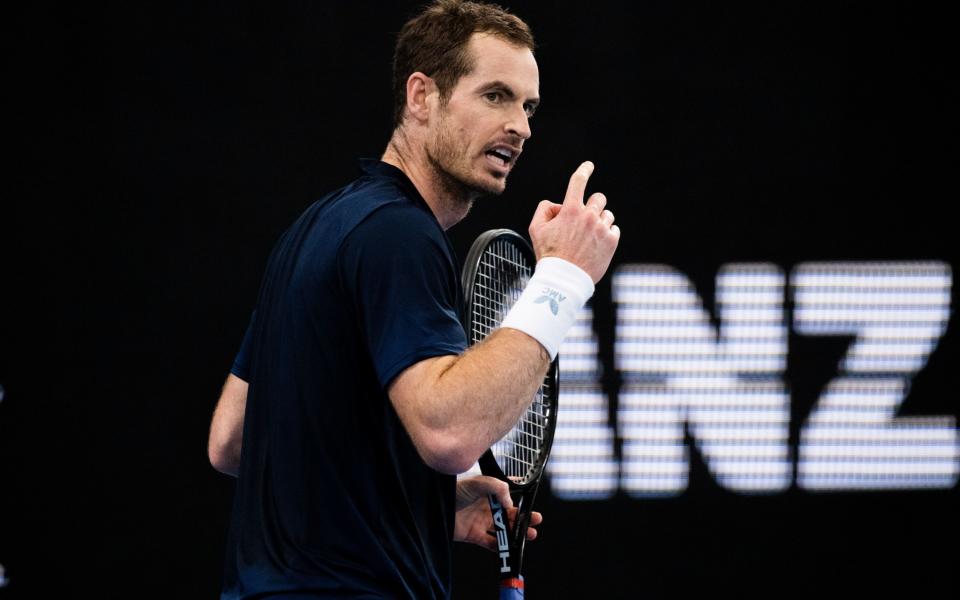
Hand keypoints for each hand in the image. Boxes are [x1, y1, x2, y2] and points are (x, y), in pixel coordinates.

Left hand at [453, 476, 542, 550]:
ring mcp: (480, 520)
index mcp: (488, 492)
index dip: (519, 494)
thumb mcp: (478, 482)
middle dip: (524, 516)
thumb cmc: (453, 490)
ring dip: (517, 532)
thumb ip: (498, 488)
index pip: (507, 491)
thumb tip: (511, 503)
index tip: (531, 498)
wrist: (432, 507)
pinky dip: (501, 547)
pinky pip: (491, 543)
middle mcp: (486, 506)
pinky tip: (512, 547)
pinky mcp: (474, 535)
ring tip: (531, 534)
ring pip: (504, 528)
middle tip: (536, 519)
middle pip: (509, 513)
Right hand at [527, 161, 619, 282]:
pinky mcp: (611, 241)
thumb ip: (544, 209)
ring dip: (599, 222)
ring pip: (607, 215)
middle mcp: (588, 215)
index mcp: (570, 209)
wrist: (564, 279)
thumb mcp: (535, 229)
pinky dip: (607, 235)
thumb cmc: (549, 254)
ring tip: (588, 238)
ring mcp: (602, 228)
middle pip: (599, 198)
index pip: (578, 181)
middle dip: (592, 206)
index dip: (584, 170)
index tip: (589, 165)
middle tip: (584, 220)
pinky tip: (596, 246)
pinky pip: (614, 230)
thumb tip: (559, 206)